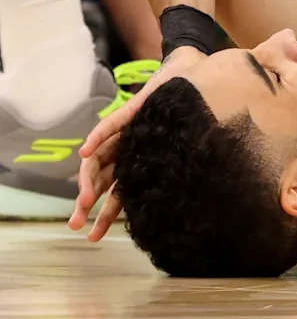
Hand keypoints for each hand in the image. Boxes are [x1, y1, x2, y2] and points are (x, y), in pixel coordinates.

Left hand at [69, 45, 206, 240]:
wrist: (197, 83)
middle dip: (87, 204)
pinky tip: (85, 150)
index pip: (115, 191)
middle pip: (100, 180)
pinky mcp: (133, 111)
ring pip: (98, 159)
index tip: (93, 235)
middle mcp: (127, 150)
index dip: (104, 214)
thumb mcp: (186, 157)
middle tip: (77, 225)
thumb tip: (186, 213)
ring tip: (82, 200)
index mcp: (138, 163)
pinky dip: (97, 136)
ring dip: (87, 179)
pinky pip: (111, 126)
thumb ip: (177, 177)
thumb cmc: (194, 121)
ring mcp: (127, 132)